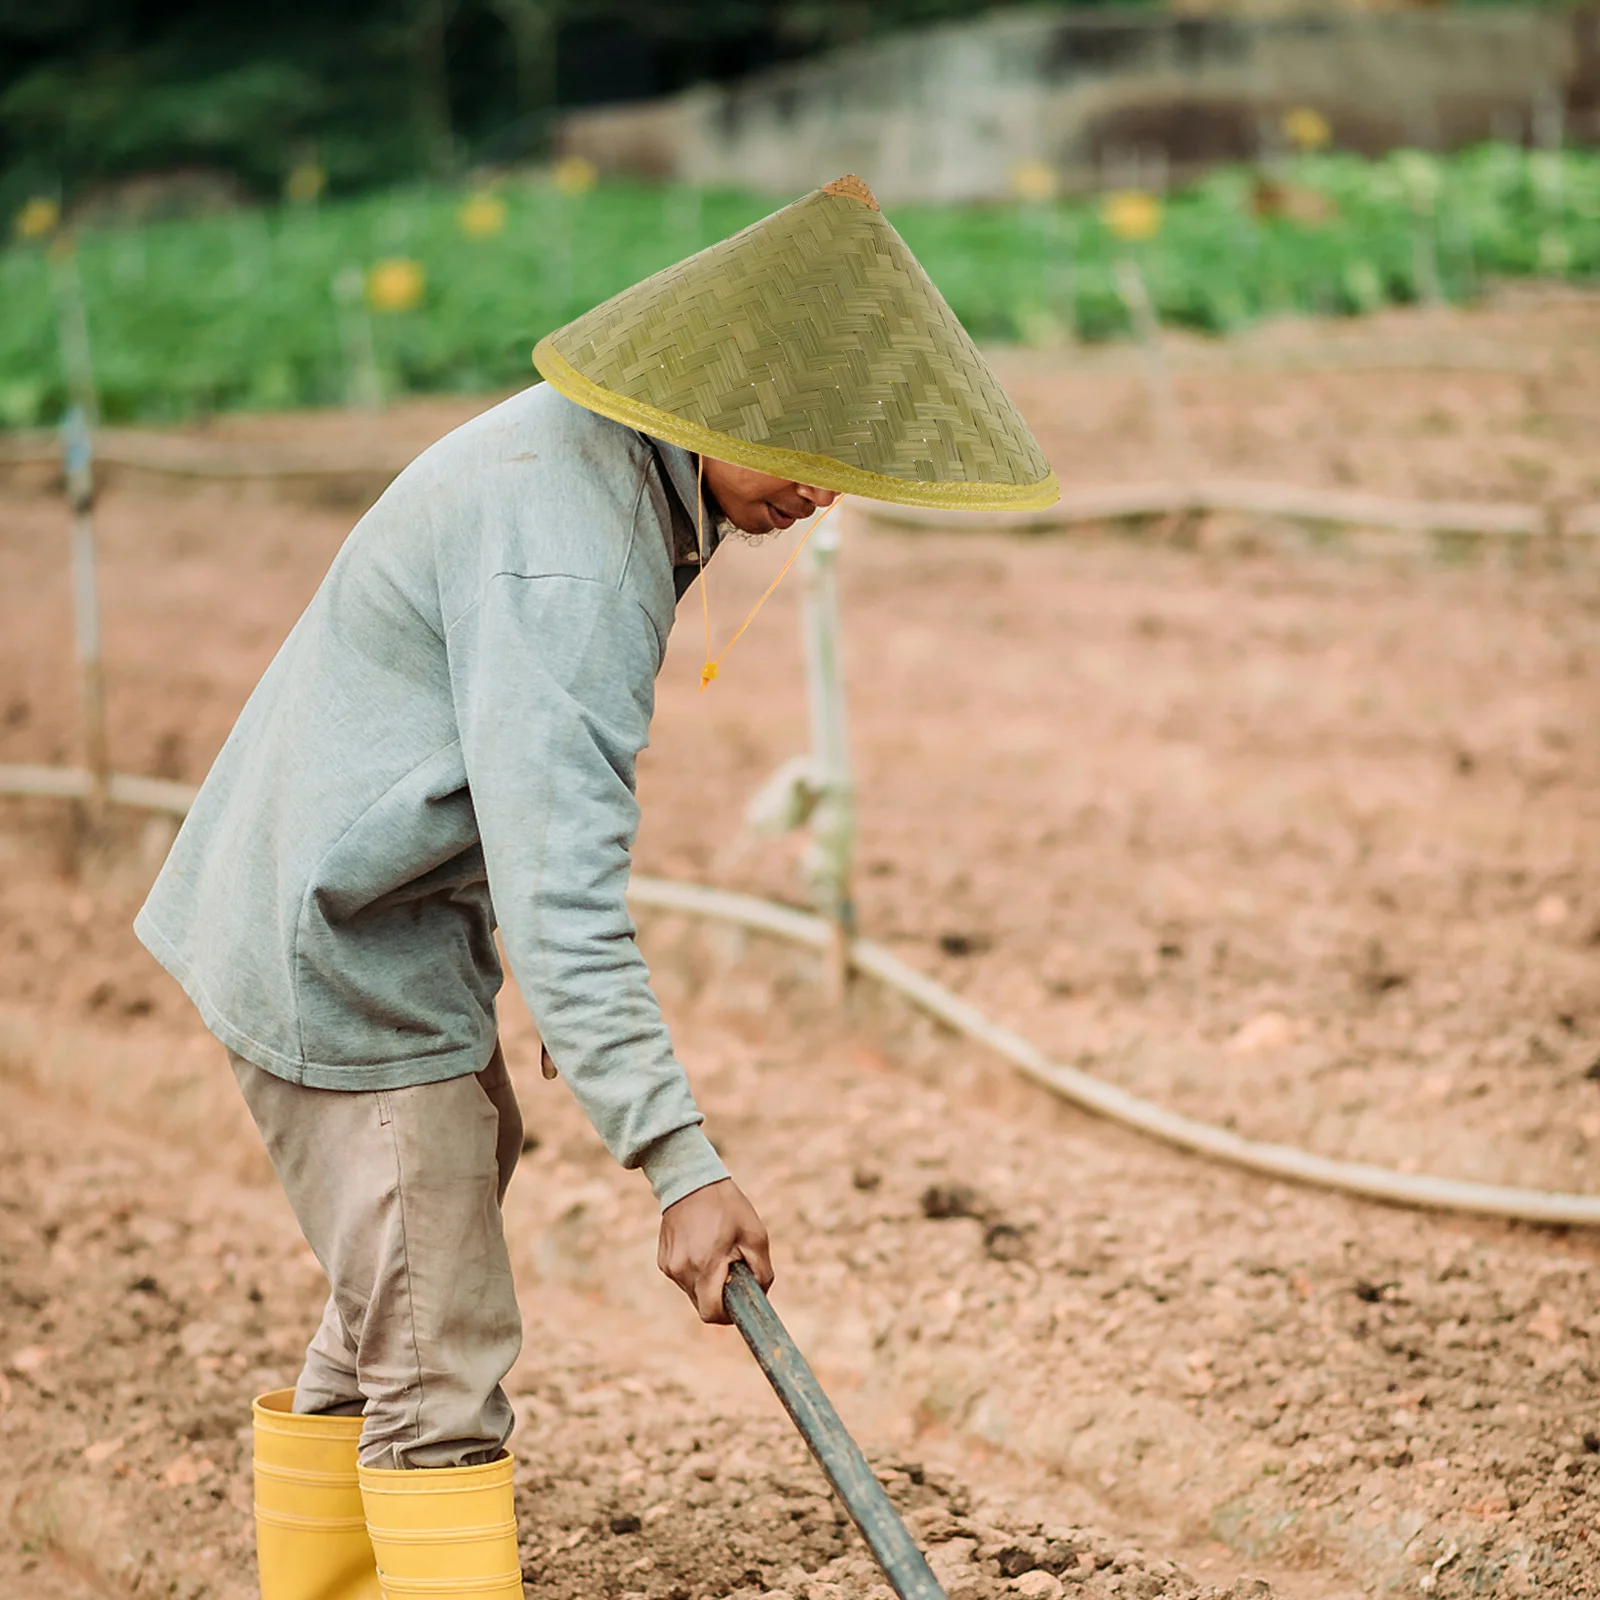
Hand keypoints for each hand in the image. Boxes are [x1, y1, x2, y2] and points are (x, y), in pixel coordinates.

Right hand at [657, 1178, 772, 1323]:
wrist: (690, 1180)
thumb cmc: (727, 1206)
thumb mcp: (756, 1235)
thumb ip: (762, 1272)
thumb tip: (759, 1296)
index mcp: (706, 1265)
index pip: (711, 1314)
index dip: (727, 1316)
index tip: (738, 1303)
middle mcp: (682, 1269)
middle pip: (702, 1305)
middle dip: (719, 1297)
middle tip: (732, 1271)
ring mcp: (669, 1266)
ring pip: (692, 1292)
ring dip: (707, 1282)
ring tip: (716, 1252)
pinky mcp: (663, 1260)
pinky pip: (683, 1278)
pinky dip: (695, 1271)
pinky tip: (702, 1247)